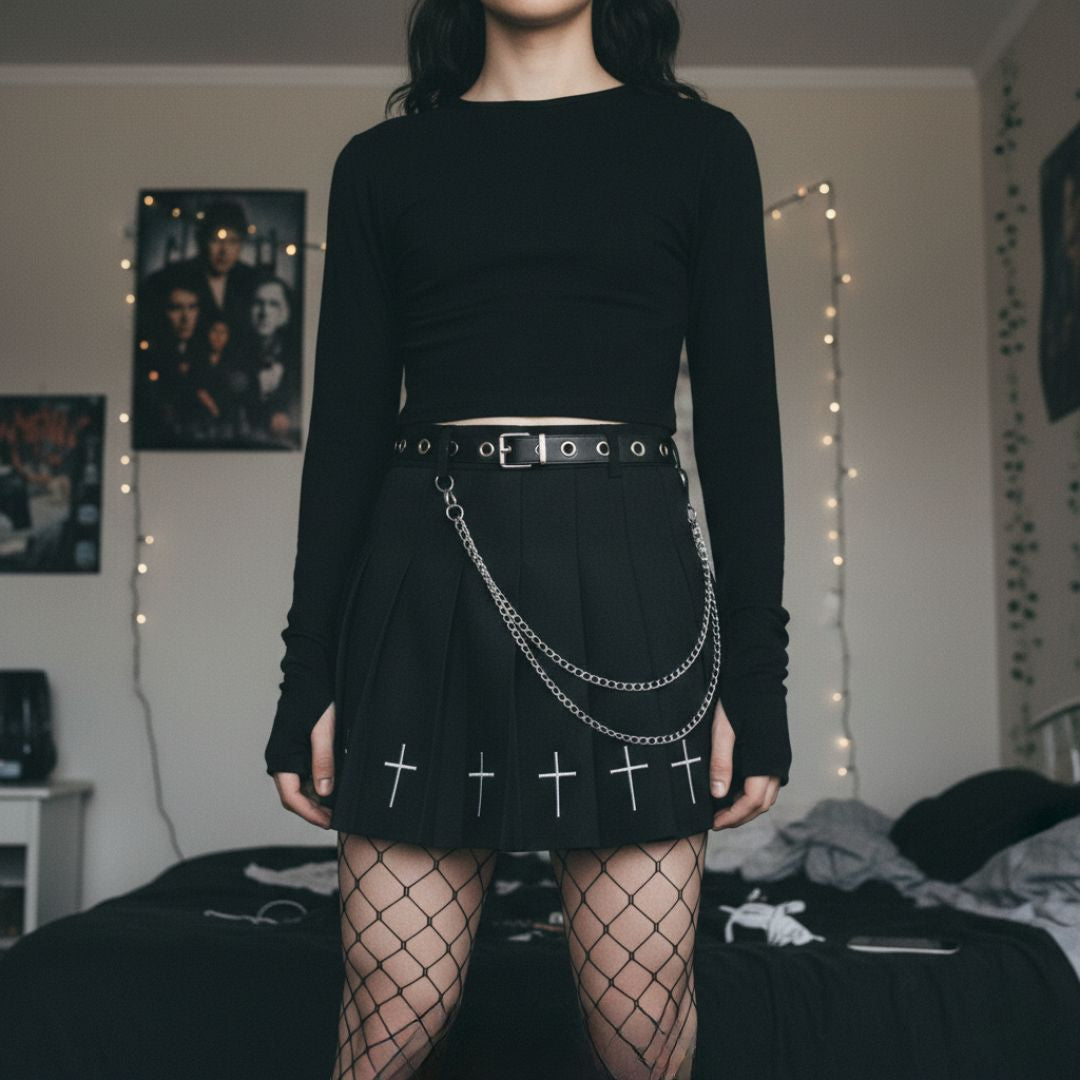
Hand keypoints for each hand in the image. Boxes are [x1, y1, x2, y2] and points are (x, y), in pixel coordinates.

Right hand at [271, 700, 335, 829]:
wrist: (307, 677)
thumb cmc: (314, 700)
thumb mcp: (323, 731)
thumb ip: (323, 761)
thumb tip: (324, 793)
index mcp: (281, 757)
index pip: (290, 798)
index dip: (310, 814)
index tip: (329, 822)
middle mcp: (279, 760)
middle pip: (293, 796)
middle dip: (314, 810)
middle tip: (337, 817)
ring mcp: (285, 755)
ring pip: (298, 787)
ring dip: (315, 798)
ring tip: (338, 805)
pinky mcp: (293, 750)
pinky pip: (302, 774)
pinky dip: (316, 784)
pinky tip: (333, 786)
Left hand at [708, 698, 779, 830]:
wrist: (757, 674)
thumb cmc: (738, 699)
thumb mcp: (723, 731)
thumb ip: (721, 763)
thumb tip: (718, 795)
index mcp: (767, 760)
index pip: (753, 802)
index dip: (733, 817)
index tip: (714, 823)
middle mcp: (779, 763)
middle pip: (763, 804)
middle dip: (740, 816)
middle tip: (716, 820)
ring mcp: (780, 758)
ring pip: (767, 795)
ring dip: (747, 806)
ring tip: (722, 808)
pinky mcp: (776, 752)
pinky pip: (767, 782)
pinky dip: (752, 792)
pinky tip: (733, 788)